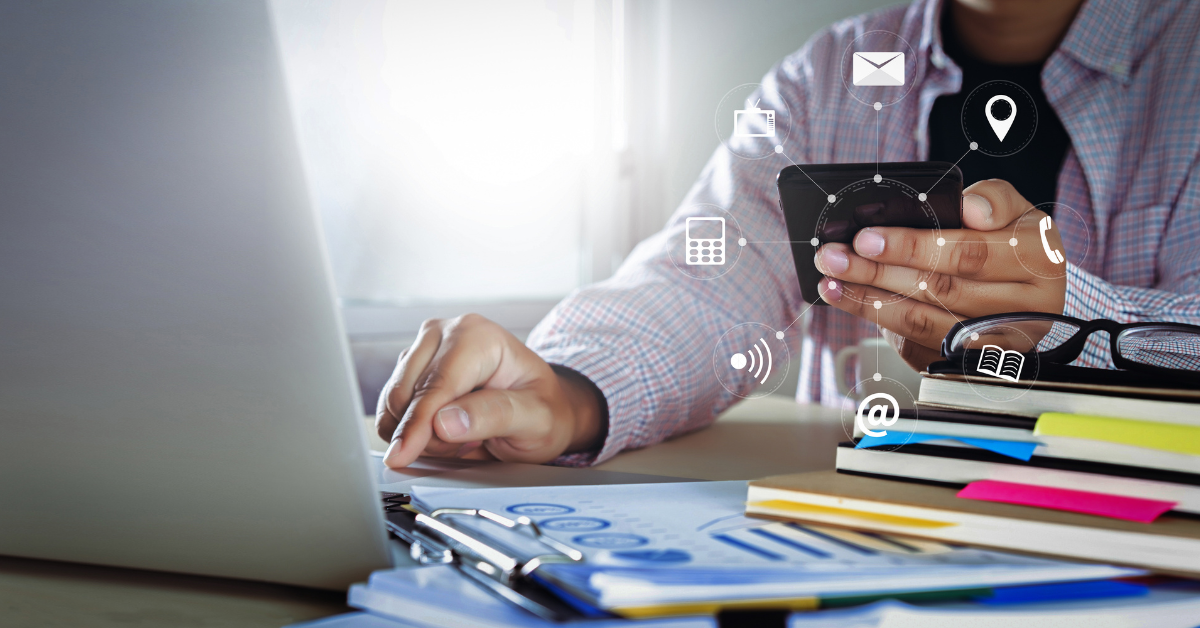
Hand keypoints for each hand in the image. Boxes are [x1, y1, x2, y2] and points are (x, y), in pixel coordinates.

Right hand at [375, 314, 605, 468]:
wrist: (543, 409)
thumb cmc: (544, 410)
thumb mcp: (536, 418)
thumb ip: (494, 416)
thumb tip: (443, 422)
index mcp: (478, 336)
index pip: (436, 385)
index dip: (416, 424)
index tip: (402, 455)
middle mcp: (445, 333)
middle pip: (406, 394)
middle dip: (427, 434)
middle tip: (470, 446)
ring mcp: (424, 349)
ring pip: (394, 405)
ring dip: (420, 435)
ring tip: (463, 438)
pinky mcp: (410, 369)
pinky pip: (391, 411)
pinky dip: (411, 432)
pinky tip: (445, 434)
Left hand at [814, 179, 1066, 370]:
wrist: (1025, 288)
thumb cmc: (1013, 242)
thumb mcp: (1016, 210)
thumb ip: (995, 199)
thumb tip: (972, 208)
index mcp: (1040, 262)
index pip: (968, 254)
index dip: (914, 247)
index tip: (867, 238)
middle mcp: (1025, 310)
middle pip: (938, 290)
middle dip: (877, 271)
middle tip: (834, 256)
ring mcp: (995, 343)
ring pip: (922, 320)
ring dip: (868, 298)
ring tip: (831, 277)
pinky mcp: (966, 361)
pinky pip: (914, 339)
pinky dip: (875, 317)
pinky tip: (848, 297)